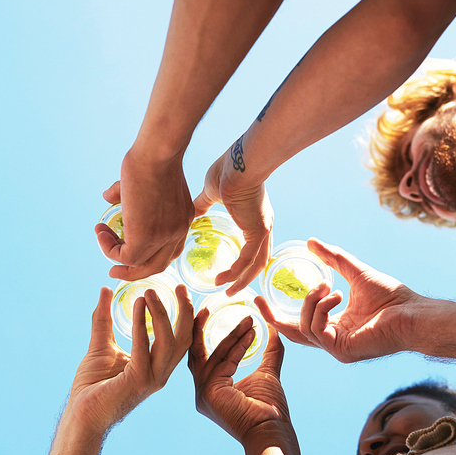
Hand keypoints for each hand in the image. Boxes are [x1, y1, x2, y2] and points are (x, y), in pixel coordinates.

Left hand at [68, 284, 192, 432]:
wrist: (81, 415)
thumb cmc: (92, 385)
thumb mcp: (101, 345)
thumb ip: (103, 319)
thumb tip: (105, 290)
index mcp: (157, 366)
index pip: (182, 339)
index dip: (188, 317)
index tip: (185, 292)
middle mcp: (161, 373)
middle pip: (184, 339)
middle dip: (185, 312)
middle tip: (180, 288)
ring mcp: (152, 379)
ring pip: (168, 342)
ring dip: (161, 314)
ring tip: (149, 293)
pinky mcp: (138, 381)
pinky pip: (144, 348)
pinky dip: (142, 324)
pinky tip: (138, 305)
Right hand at [96, 148, 194, 280]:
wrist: (156, 155)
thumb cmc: (151, 158)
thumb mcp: (143, 178)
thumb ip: (126, 192)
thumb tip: (109, 196)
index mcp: (183, 219)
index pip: (170, 247)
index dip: (151, 252)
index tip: (130, 248)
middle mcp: (178, 231)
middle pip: (159, 264)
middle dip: (136, 270)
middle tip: (115, 270)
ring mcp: (163, 237)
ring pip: (139, 265)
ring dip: (116, 258)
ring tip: (102, 239)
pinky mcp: (145, 238)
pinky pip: (124, 257)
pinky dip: (109, 249)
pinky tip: (101, 232)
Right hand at [188, 309, 288, 443]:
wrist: (272, 431)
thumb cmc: (270, 410)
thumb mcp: (268, 374)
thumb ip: (270, 352)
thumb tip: (275, 329)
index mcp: (212, 389)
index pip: (210, 356)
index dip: (222, 336)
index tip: (238, 318)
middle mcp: (202, 392)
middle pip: (198, 352)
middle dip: (201, 328)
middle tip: (209, 307)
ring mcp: (202, 393)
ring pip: (214, 354)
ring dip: (232, 335)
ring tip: (249, 320)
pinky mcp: (208, 392)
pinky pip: (222, 362)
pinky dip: (237, 345)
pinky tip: (251, 333)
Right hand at [193, 149, 272, 295]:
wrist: (239, 163)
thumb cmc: (228, 171)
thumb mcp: (212, 191)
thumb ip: (203, 204)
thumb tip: (191, 211)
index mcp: (256, 216)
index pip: (256, 245)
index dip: (246, 261)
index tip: (232, 273)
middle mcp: (264, 225)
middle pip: (259, 259)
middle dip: (246, 277)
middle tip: (230, 290)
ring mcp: (263, 228)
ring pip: (255, 264)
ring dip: (241, 280)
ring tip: (225, 291)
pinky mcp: (258, 231)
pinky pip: (247, 259)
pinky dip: (236, 272)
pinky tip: (224, 280)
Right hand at [256, 239, 418, 362]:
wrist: (412, 312)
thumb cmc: (391, 296)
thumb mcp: (354, 271)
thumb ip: (332, 258)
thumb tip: (311, 242)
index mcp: (335, 325)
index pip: (299, 323)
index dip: (277, 312)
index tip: (259, 297)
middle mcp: (333, 340)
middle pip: (292, 333)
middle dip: (273, 317)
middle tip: (259, 299)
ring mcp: (336, 348)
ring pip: (304, 327)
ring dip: (311, 302)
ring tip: (329, 286)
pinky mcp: (342, 351)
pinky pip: (317, 329)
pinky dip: (321, 309)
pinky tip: (337, 295)